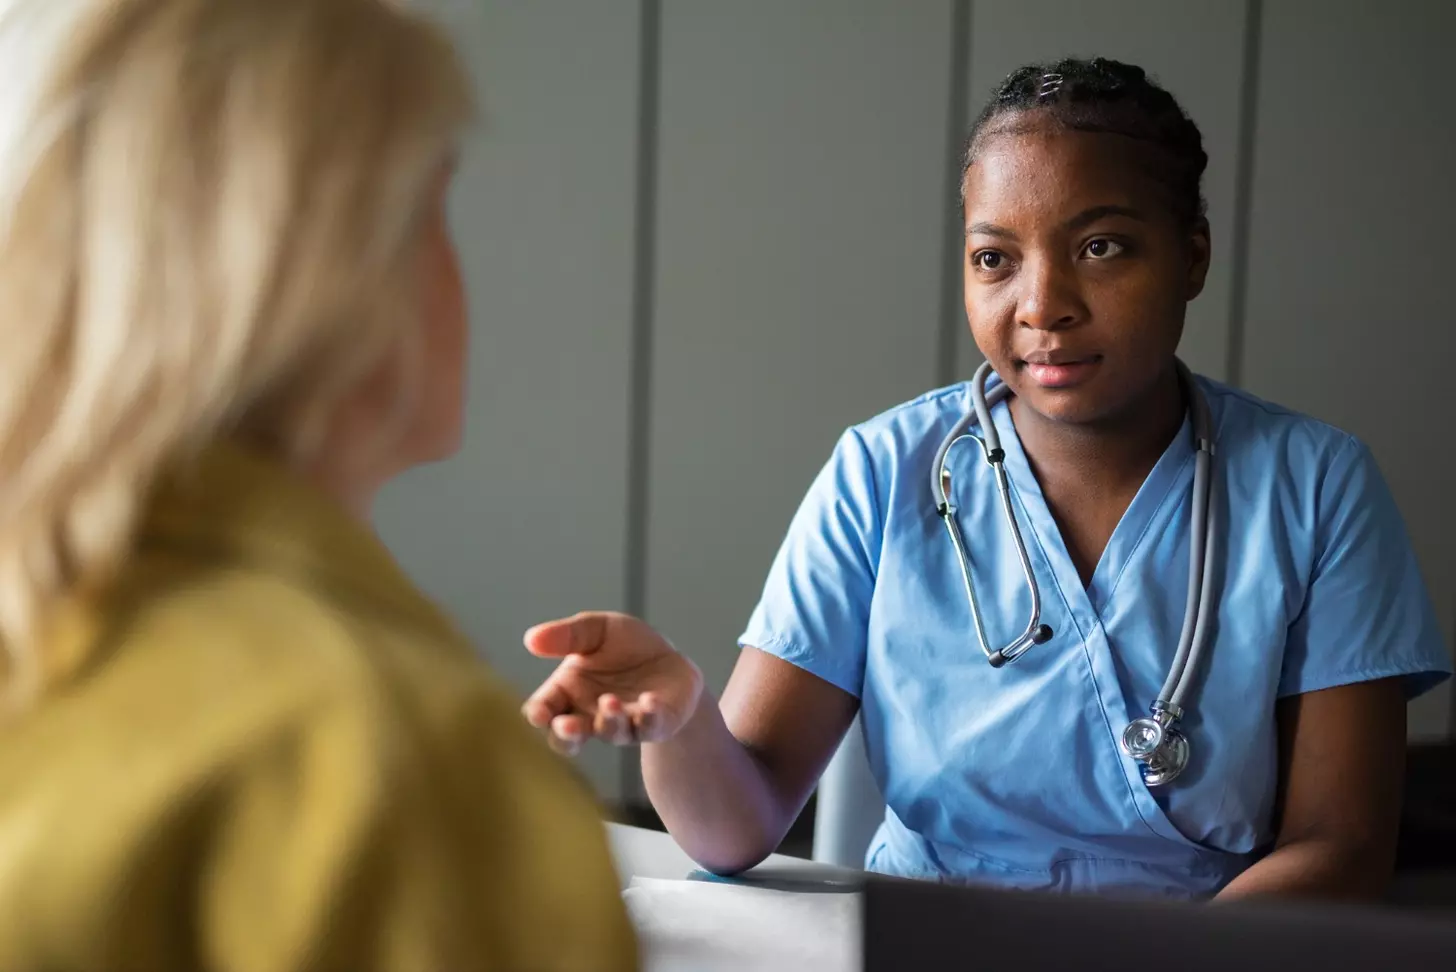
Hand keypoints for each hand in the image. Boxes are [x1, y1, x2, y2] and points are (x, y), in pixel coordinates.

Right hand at [522, 612, 703, 756]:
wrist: (669, 658)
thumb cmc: (624, 646)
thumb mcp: (595, 629)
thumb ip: (566, 635)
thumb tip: (530, 640)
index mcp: (568, 692)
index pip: (544, 709)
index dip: (538, 714)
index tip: (538, 714)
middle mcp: (591, 715)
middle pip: (567, 737)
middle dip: (565, 735)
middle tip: (567, 725)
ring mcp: (624, 723)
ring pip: (609, 732)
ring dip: (608, 719)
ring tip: (609, 701)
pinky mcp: (656, 724)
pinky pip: (650, 726)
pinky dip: (649, 716)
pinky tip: (649, 701)